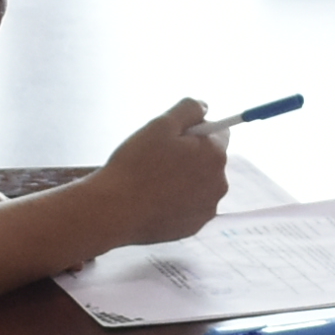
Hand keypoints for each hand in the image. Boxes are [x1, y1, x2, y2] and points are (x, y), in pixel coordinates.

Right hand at [66, 99, 230, 250]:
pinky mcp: (194, 227)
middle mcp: (219, 183)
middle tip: (158, 159)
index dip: (196, 130)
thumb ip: (189, 109)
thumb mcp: (161, 124)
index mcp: (215, 155)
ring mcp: (207, 208)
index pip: (219, 132)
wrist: (115, 211)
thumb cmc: (136, 166)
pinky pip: (190, 206)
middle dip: (190, 156)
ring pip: (200, 184)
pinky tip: (154, 200)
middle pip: (210, 160)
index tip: (174, 136)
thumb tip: (204, 107)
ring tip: (153, 181)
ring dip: (184, 179)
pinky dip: (177, 201)